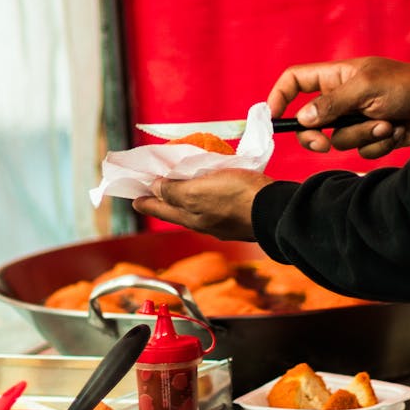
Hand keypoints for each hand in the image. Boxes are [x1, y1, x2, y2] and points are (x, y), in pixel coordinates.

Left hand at [132, 169, 274, 240]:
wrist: (276, 210)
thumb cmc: (237, 198)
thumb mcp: (199, 191)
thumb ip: (174, 192)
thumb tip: (155, 188)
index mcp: (190, 217)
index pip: (160, 208)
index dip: (145, 201)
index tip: (133, 198)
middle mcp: (204, 223)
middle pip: (177, 211)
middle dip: (163, 201)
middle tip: (152, 191)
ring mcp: (222, 222)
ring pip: (196, 209)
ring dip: (185, 198)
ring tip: (180, 186)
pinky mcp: (239, 216)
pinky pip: (215, 205)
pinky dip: (207, 196)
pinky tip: (213, 189)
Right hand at [267, 56, 409, 157]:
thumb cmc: (406, 86)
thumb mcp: (365, 88)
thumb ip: (331, 104)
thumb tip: (301, 119)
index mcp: (336, 77)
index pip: (296, 81)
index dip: (279, 97)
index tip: (272, 118)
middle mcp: (343, 98)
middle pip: (310, 123)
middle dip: (317, 136)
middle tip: (324, 144)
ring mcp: (357, 119)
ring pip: (339, 140)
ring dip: (362, 136)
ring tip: (386, 123)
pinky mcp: (372, 137)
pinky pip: (360, 151)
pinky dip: (377, 145)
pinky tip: (396, 131)